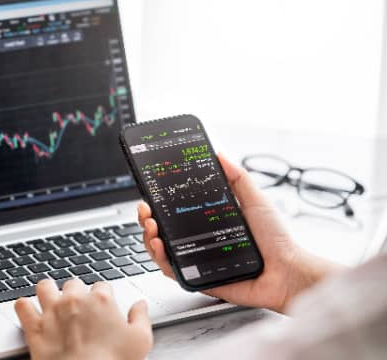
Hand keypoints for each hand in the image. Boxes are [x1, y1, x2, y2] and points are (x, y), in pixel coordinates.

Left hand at [15, 279, 152, 359]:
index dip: (103, 297)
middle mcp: (74, 299)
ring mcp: (51, 311)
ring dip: (49, 292)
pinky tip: (31, 312)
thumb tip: (140, 305)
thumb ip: (141, 318)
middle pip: (73, 284)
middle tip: (80, 309)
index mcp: (100, 300)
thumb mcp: (140, 341)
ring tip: (53, 302)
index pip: (102, 286)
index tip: (103, 308)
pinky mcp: (34, 327)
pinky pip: (22, 305)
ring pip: (45, 286)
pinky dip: (25, 307)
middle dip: (76, 293)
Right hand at [138, 153, 338, 313]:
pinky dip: (160, 260)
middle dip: (147, 219)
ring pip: (161, 251)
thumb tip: (220, 154)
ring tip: (151, 227)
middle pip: (162, 231)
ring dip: (149, 238)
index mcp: (208, 223)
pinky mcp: (198, 279)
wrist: (288, 272)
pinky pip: (172, 272)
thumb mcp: (255, 200)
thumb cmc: (277, 240)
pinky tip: (159, 246)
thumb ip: (237, 178)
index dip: (159, 204)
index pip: (175, 212)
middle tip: (146, 210)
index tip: (150, 194)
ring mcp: (197, 261)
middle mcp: (199, 241)